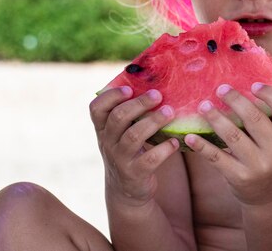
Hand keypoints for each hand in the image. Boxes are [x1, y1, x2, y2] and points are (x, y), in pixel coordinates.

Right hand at [89, 87, 178, 206]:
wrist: (128, 189)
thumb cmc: (130, 149)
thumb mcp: (123, 132)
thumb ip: (131, 112)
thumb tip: (155, 81)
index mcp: (104, 128)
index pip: (96, 108)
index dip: (111, 96)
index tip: (129, 89)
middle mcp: (108, 142)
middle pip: (118, 118)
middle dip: (139, 104)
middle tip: (158, 95)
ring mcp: (120, 159)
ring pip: (133, 137)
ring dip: (153, 122)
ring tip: (170, 112)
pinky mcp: (135, 174)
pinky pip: (149, 160)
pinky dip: (163, 149)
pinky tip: (175, 141)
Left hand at [184, 83, 271, 205]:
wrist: (269, 196)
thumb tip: (247, 83)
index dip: (271, 94)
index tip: (253, 84)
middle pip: (255, 119)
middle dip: (235, 100)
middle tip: (220, 89)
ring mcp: (258, 166)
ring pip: (233, 135)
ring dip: (215, 118)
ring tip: (203, 105)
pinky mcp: (239, 177)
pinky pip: (217, 157)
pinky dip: (201, 145)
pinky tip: (190, 136)